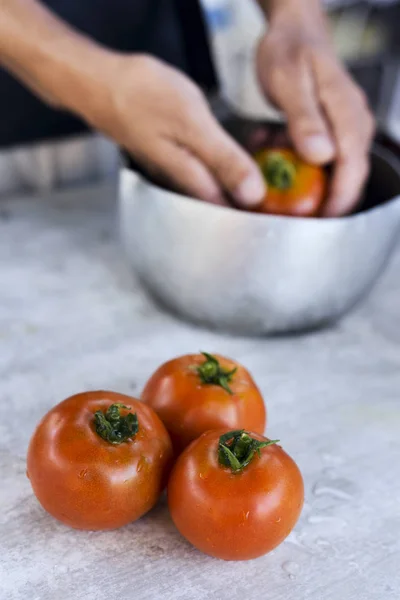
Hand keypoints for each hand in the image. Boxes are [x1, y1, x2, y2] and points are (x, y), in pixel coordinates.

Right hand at [83, 54, 265, 206]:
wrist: (98, 82)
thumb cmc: (140, 97)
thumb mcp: (192, 123)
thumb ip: (224, 160)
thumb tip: (253, 194)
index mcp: (190, 179)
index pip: (230, 210)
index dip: (255, 210)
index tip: (279, 207)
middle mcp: (179, 182)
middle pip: (219, 201)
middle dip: (246, 196)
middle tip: (275, 187)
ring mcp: (170, 170)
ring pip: (209, 185)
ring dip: (232, 180)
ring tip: (258, 170)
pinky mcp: (165, 155)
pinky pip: (197, 168)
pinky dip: (216, 163)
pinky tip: (226, 153)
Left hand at [256, 5, 374, 215]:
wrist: (294, 30)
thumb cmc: (290, 50)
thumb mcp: (289, 82)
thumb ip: (304, 119)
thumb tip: (322, 155)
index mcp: (348, 114)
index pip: (353, 168)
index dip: (340, 200)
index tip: (320, 221)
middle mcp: (354, 124)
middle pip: (351, 176)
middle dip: (327, 202)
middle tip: (297, 219)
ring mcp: (347, 128)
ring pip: (337, 171)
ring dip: (312, 184)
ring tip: (279, 181)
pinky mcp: (336, 130)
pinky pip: (327, 160)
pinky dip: (306, 168)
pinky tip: (280, 159)